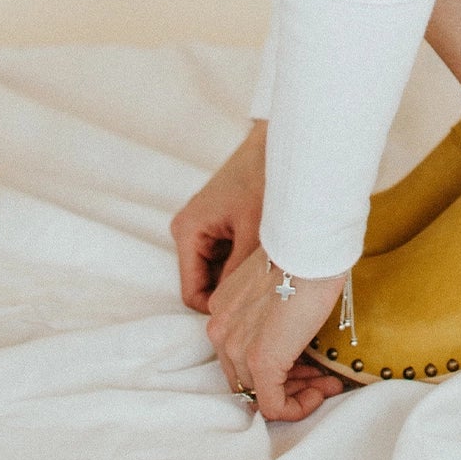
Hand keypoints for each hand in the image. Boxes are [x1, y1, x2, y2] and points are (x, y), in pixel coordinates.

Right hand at [171, 122, 267, 312]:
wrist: (273, 144)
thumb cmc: (262, 179)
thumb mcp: (254, 232)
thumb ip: (241, 274)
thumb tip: (240, 314)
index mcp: (187, 232)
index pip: (192, 294)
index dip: (218, 310)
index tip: (249, 315)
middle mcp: (188, 232)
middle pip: (204, 285)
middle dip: (231, 293)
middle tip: (263, 297)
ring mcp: (202, 229)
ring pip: (217, 273)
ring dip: (239, 277)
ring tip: (267, 273)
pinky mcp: (217, 226)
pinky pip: (226, 258)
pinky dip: (243, 263)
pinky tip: (266, 258)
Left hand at [206, 245, 348, 421]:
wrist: (309, 246)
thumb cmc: (301, 255)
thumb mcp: (275, 284)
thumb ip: (270, 312)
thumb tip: (292, 336)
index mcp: (222, 309)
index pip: (240, 356)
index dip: (276, 364)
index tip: (309, 362)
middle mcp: (221, 330)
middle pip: (248, 379)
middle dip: (288, 382)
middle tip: (321, 377)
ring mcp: (237, 347)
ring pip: (261, 394)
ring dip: (298, 393)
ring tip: (328, 383)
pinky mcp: (261, 362)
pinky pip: (274, 406)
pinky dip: (298, 408)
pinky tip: (323, 390)